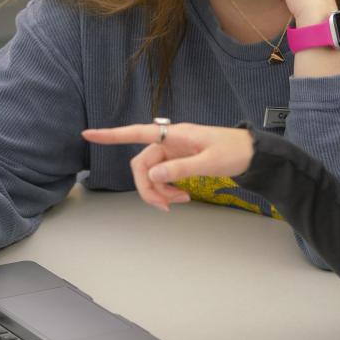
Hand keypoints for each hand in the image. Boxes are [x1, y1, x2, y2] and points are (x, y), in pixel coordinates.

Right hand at [82, 122, 254, 211]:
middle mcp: (168, 141)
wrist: (251, 152)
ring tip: (180, 201)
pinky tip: (182, 196)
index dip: (111, 135)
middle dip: (147, 187)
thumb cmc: (234, 151)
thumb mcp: (210, 161)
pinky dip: (167, 189)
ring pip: (151, 174)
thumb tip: (153, 175)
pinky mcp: (178, 161)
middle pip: (141, 164)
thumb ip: (181, 168)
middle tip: (164, 207)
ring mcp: (172, 151)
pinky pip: (162, 177)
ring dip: (159, 191)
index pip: (136, 132)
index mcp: (173, 135)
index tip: (88, 134)